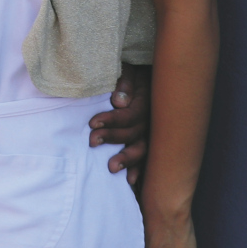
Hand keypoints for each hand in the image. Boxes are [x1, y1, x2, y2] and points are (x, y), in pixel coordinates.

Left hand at [89, 65, 150, 183]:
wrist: (151, 71)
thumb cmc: (132, 68)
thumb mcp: (127, 67)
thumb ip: (125, 82)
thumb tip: (118, 102)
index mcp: (147, 99)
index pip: (130, 115)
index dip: (111, 120)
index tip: (92, 123)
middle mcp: (152, 118)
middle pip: (135, 132)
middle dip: (113, 138)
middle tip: (92, 142)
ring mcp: (154, 130)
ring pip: (144, 148)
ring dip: (128, 159)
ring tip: (111, 168)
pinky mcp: (151, 139)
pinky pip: (148, 156)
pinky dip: (140, 168)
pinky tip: (131, 180)